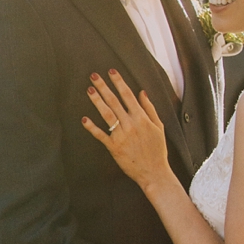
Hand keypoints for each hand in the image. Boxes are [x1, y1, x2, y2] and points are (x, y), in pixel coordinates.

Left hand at [82, 70, 170, 190]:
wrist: (154, 172)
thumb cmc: (157, 150)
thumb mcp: (159, 127)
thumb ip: (150, 108)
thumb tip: (142, 92)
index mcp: (142, 118)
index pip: (128, 95)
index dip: (119, 82)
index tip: (111, 71)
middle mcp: (131, 124)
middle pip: (115, 102)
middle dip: (104, 87)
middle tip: (94, 76)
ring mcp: (122, 136)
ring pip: (107, 115)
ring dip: (97, 101)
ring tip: (89, 90)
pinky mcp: (114, 148)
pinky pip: (101, 135)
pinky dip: (92, 127)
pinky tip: (84, 119)